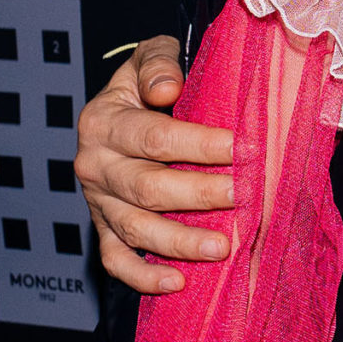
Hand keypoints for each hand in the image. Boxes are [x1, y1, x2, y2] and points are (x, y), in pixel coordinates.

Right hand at [74, 36, 234, 295]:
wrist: (114, 113)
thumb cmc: (144, 86)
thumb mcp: (147, 59)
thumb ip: (157, 63)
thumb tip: (168, 88)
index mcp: (104, 121)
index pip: (155, 137)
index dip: (202, 144)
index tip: (246, 148)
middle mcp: (95, 164)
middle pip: (148, 187)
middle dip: (200, 194)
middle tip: (244, 196)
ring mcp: (98, 202)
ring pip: (136, 228)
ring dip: (181, 241)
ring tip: (223, 246)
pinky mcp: (103, 228)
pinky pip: (116, 260)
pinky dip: (144, 277)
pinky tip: (178, 282)